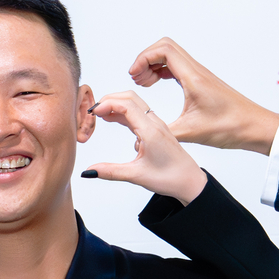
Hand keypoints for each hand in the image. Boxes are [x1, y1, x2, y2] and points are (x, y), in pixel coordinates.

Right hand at [84, 92, 209, 203]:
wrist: (190, 181)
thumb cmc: (170, 178)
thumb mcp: (137, 176)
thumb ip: (110, 172)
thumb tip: (88, 171)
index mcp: (151, 131)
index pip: (127, 105)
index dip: (107, 104)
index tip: (94, 112)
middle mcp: (155, 123)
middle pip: (130, 98)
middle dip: (109, 99)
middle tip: (93, 111)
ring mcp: (156, 124)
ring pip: (134, 103)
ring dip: (116, 104)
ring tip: (99, 114)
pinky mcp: (156, 128)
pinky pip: (138, 113)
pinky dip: (123, 112)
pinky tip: (113, 119)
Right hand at [127, 37, 278, 153]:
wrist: (255, 127)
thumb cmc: (231, 127)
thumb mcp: (191, 133)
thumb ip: (163, 133)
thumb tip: (140, 138)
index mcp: (193, 78)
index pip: (163, 50)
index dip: (143, 58)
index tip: (133, 75)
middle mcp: (197, 72)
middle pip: (165, 47)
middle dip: (145, 59)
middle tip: (137, 79)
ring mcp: (200, 75)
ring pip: (171, 56)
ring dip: (154, 64)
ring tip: (144, 83)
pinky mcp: (202, 82)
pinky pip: (178, 67)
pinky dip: (164, 71)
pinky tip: (157, 84)